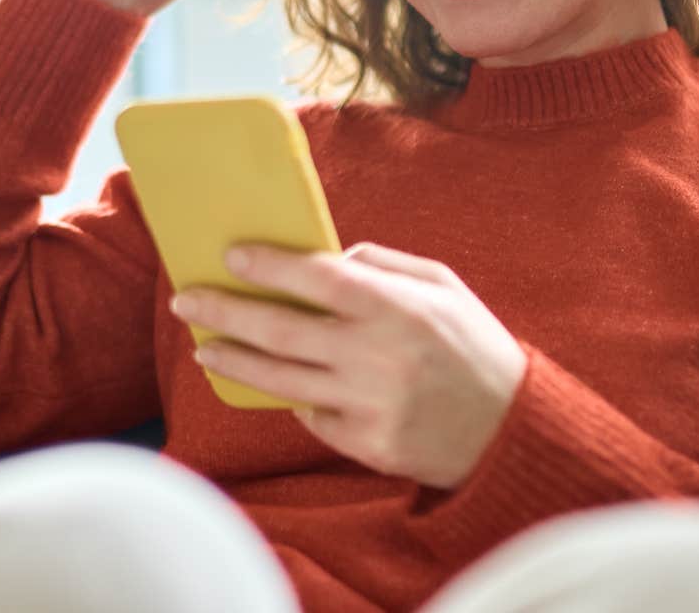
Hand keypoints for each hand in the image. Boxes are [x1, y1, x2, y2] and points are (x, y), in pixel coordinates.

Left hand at [169, 242, 529, 489]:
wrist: (511, 430)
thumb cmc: (475, 346)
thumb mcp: (444, 287)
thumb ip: (385, 265)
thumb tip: (328, 257)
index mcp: (398, 308)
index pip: (318, 278)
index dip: (269, 265)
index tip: (231, 255)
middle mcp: (377, 356)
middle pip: (280, 330)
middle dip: (225, 311)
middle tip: (187, 300)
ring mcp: (368, 405)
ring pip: (280, 380)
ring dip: (234, 361)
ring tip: (203, 348)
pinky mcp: (365, 444)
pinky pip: (311, 416)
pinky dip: (294, 397)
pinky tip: (279, 384)